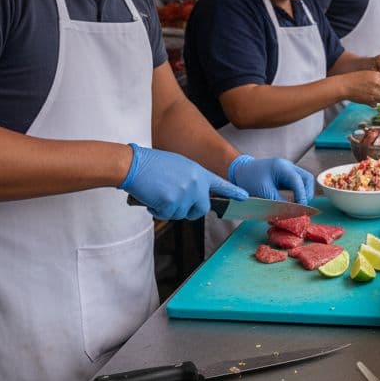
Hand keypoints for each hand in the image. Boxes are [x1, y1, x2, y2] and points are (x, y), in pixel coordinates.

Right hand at [120, 143, 246, 219]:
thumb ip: (191, 181)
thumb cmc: (152, 165)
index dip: (233, 191)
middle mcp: (195, 184)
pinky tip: (151, 197)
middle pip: (202, 209)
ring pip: (181, 214)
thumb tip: (193, 197)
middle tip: (174, 203)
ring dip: (169, 209)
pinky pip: (166, 215)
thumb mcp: (179, 167)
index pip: (220, 184)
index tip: (245, 196)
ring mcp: (184, 194)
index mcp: (198, 173)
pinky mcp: (171, 203)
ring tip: (159, 193)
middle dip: (190, 211)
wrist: (134, 164)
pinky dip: (157, 210)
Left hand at [228, 155, 315, 203]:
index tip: (302, 209)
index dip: (302, 196)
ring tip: (298, 205)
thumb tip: (290, 212)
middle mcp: (288, 167)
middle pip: (307, 179)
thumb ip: (278, 202)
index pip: (298, 181)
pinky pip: (297, 184)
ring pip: (304, 181)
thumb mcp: (263, 192)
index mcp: (282, 167)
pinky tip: (293, 202)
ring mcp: (288, 170)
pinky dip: (298, 193)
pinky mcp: (285, 176)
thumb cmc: (249, 179)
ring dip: (303, 193)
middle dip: (306, 193)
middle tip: (301, 207)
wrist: (240, 171)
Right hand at [339, 69, 379, 105]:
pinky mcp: (369, 101)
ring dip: (379, 98)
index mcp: (377, 76)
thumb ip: (378, 79)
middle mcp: (377, 84)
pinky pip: (375, 104)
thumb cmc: (355, 79)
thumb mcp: (368, 74)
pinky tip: (367, 98)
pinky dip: (372, 103)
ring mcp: (373, 93)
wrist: (344, 85)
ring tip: (372, 95)